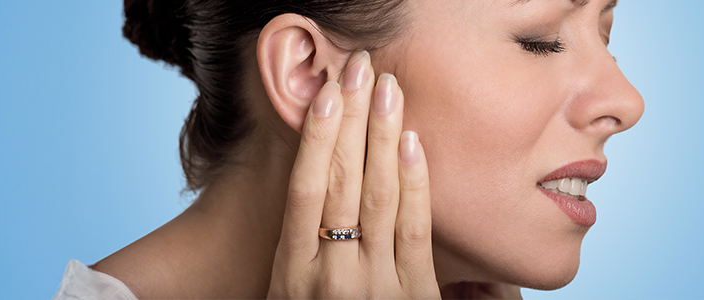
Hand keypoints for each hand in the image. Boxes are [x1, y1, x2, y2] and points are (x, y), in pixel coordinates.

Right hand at [268, 51, 438, 298]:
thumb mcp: (287, 298)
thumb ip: (302, 252)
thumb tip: (311, 187)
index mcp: (291, 275)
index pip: (304, 189)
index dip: (316, 137)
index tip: (325, 94)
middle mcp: (329, 277)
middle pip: (341, 181)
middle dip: (352, 119)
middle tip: (359, 70)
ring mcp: (374, 288)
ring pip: (378, 197)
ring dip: (384, 135)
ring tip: (387, 90)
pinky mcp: (415, 299)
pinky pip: (414, 230)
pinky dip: (413, 182)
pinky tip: (410, 143)